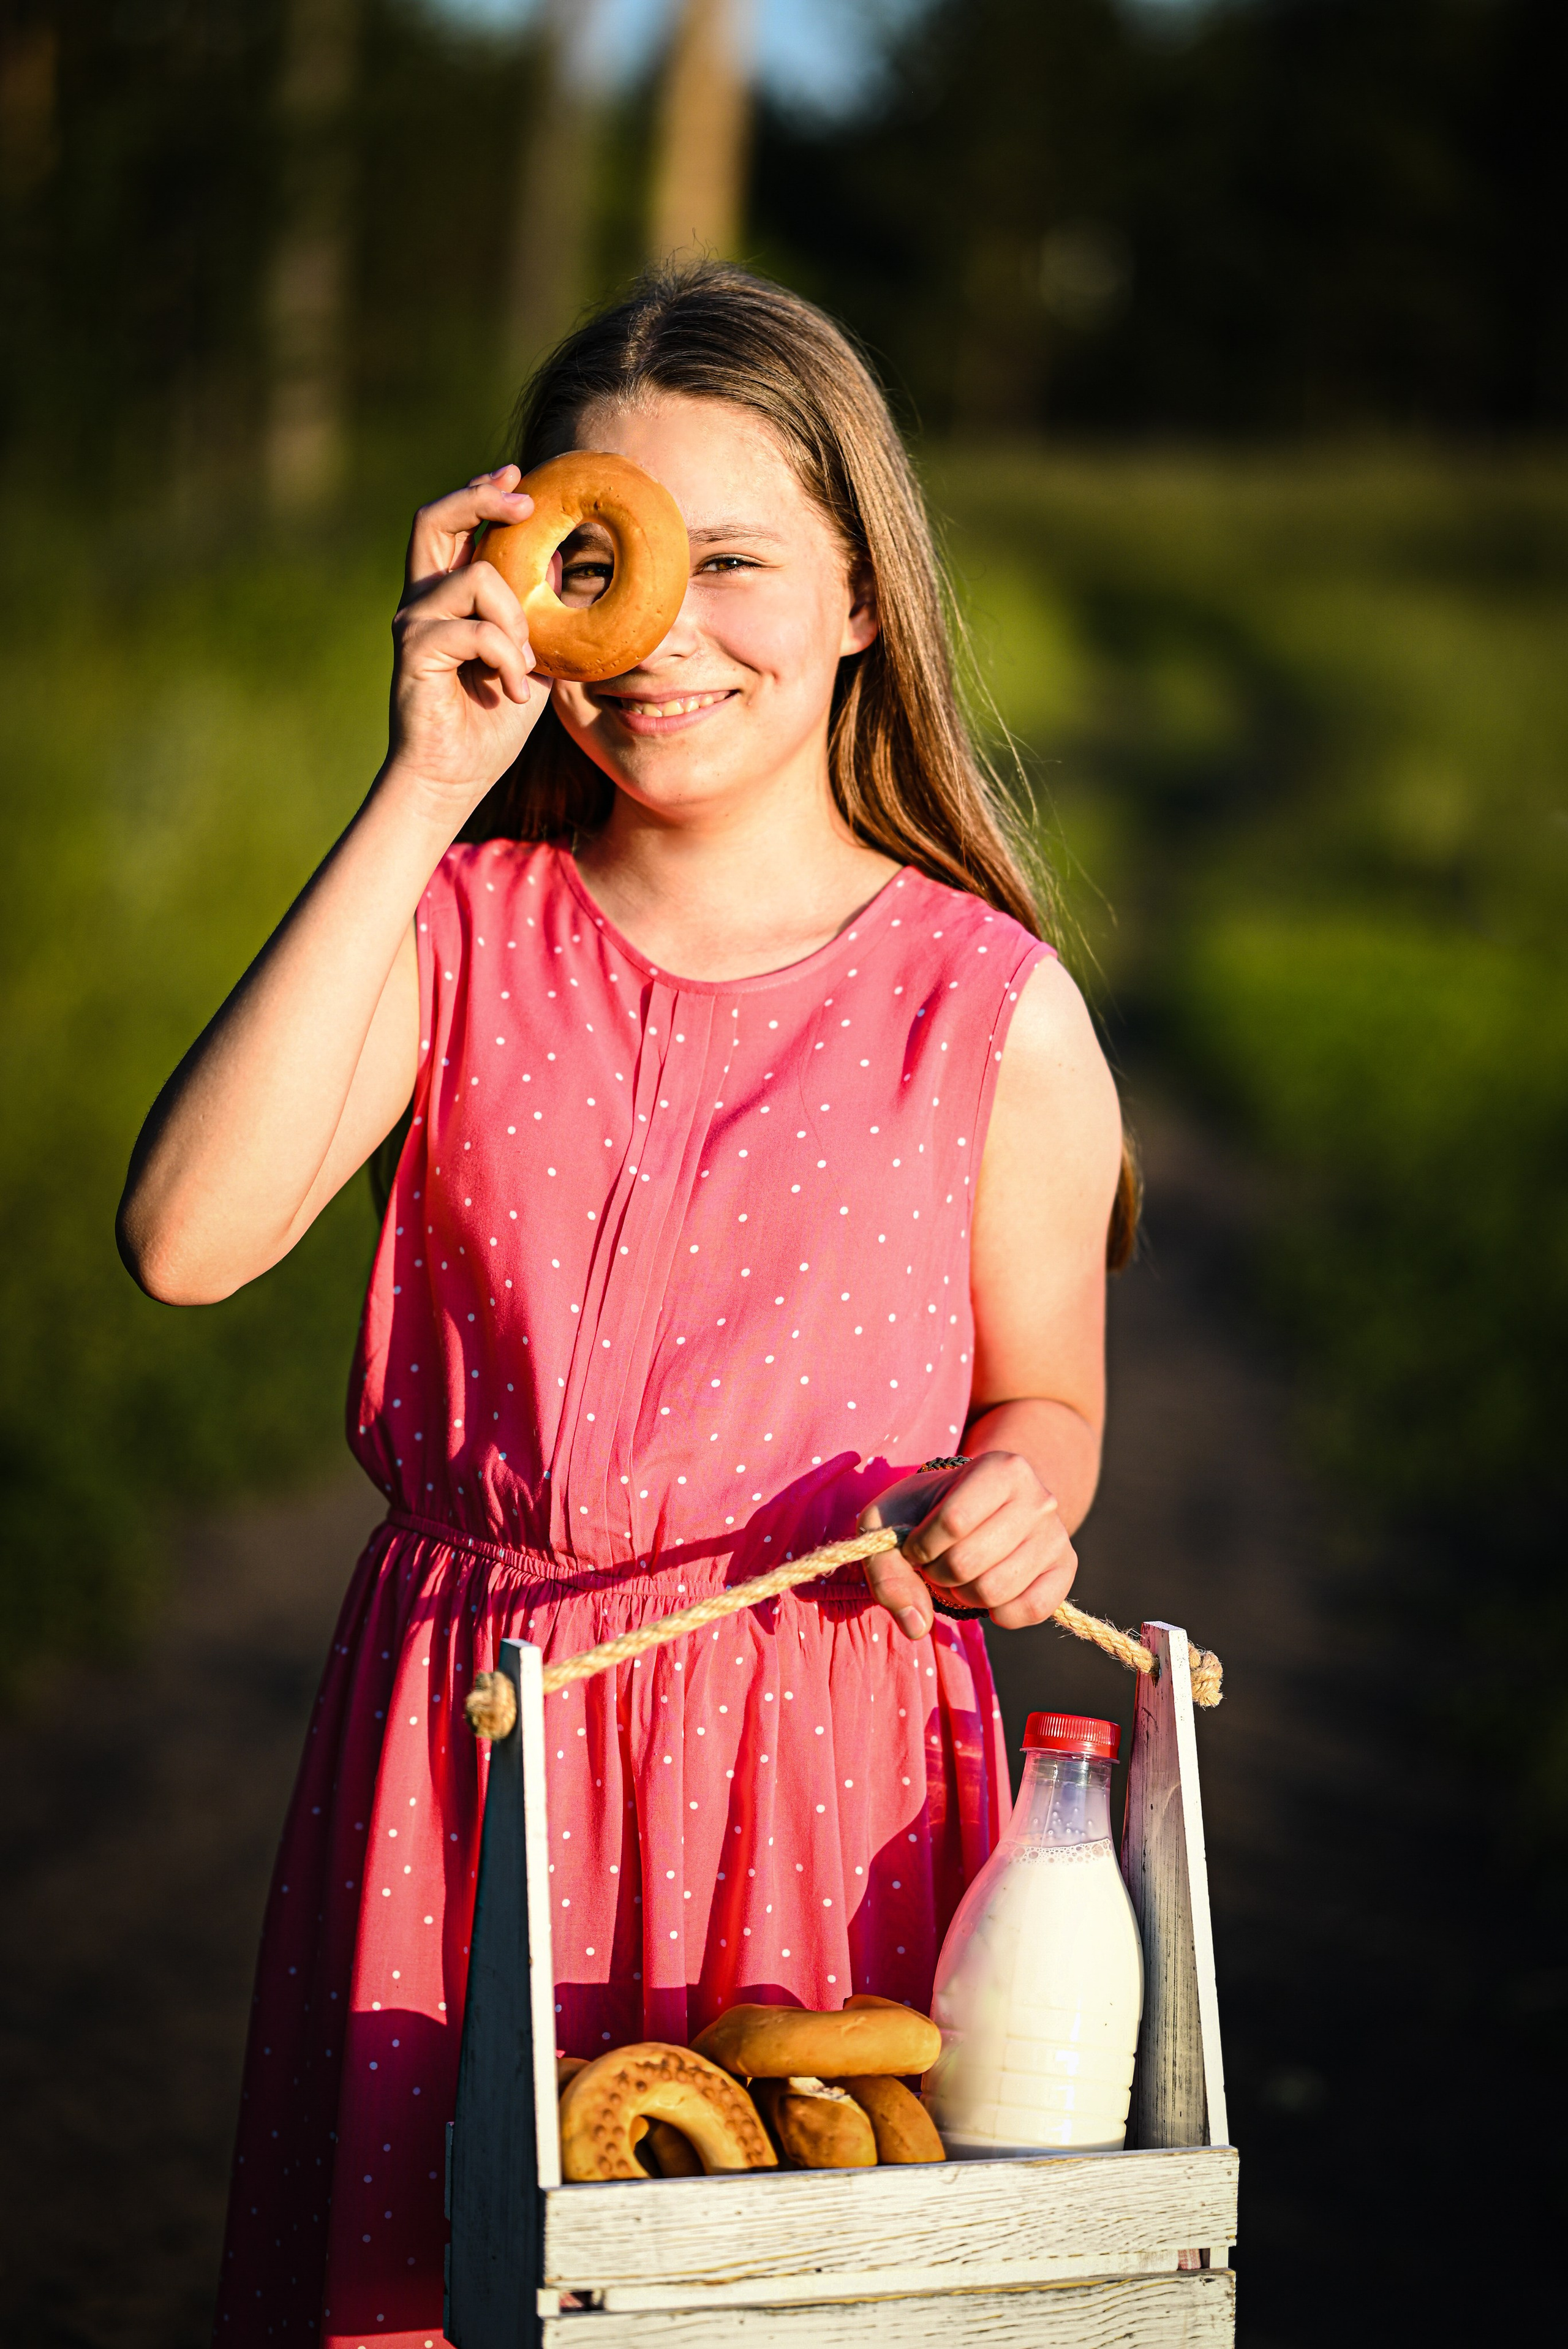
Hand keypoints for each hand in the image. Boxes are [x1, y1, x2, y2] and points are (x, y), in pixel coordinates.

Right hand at [382, 466, 550, 816]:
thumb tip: (561, 562)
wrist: (452, 779)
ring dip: (517, 618)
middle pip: (434, 518)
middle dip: (480, 497)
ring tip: (525, 665)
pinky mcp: (414, 650)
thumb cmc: (489, 723)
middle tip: (524, 502)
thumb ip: (539, 614)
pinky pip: (476, 630)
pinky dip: (507, 658)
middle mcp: (422, 600)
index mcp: (445, 595)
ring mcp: (414, 622)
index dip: (482, 494)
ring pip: (476, 578)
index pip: (454, 525)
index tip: (518, 480)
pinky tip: (513, 692)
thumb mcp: (529, 658)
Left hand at [858, 1452, 1077, 1639]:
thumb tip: (915, 1625)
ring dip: (961, 1594)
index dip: (921, 1547)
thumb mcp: (891, 1519)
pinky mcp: (1065, 1569)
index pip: (953, 1522)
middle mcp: (1039, 1497)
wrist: (979, 1505)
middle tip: (936, 1563)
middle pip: (967, 1562)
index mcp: (1000, 1468)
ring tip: (959, 1575)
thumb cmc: (928, 1509)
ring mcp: (1056, 1534)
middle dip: (937, 1573)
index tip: (915, 1546)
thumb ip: (885, 1569)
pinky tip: (987, 1593)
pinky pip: (1031, 1610)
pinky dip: (998, 1613)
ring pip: (994, 1591)